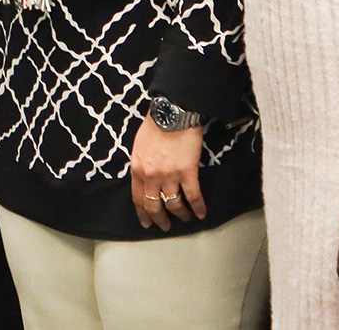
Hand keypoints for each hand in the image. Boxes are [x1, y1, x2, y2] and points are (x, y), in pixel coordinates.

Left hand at [130, 116, 206, 231]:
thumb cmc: (155, 124)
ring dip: (180, 215)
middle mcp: (151, 176)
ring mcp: (169, 175)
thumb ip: (141, 164)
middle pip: (154, 206)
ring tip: (185, 218)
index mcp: (137, 169)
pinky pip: (193, 196)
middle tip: (165, 226)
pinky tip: (201, 214)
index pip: (138, 198)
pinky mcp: (187, 172)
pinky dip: (198, 207)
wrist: (172, 111)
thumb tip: (145, 178)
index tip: (146, 222)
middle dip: (159, 219)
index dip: (143, 213)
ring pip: (174, 204)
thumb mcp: (139, 146)